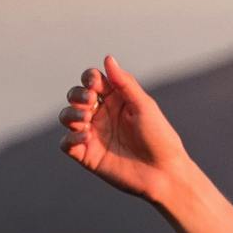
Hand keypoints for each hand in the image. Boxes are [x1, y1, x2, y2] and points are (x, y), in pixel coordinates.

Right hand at [57, 54, 191, 203]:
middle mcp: (102, 116)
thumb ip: (124, 83)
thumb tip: (108, 58)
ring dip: (70, 114)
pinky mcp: (88, 155)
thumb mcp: (144, 106)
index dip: (88, 78)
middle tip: (89, 102)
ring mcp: (94, 135)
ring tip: (85, 120)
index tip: (95, 85)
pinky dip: (70, 139)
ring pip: (67, 117)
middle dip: (77, 95)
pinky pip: (66, 144)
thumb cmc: (160, 138)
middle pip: (75, 96)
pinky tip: (85, 139)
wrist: (166, 174)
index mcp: (116, 101)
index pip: (92, 81)